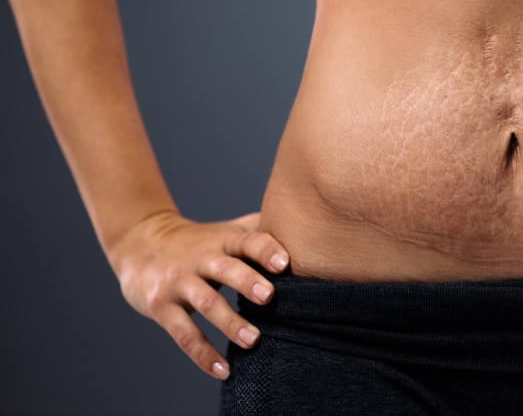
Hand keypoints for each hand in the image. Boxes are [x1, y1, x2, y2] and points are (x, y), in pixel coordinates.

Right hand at [108, 211, 288, 379]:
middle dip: (247, 282)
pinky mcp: (162, 306)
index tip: (285, 263)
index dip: (265, 249)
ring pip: (206, 302)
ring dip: (230, 322)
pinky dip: (203, 354)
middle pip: (226, 268)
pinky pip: (183, 333)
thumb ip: (260, 229)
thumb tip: (306, 230)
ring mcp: (180, 282)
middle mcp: (201, 258)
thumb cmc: (199, 240)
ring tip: (253, 340)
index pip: (247, 241)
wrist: (139, 241)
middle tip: (269, 297)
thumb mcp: (226, 230)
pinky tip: (223, 370)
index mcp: (223, 240)